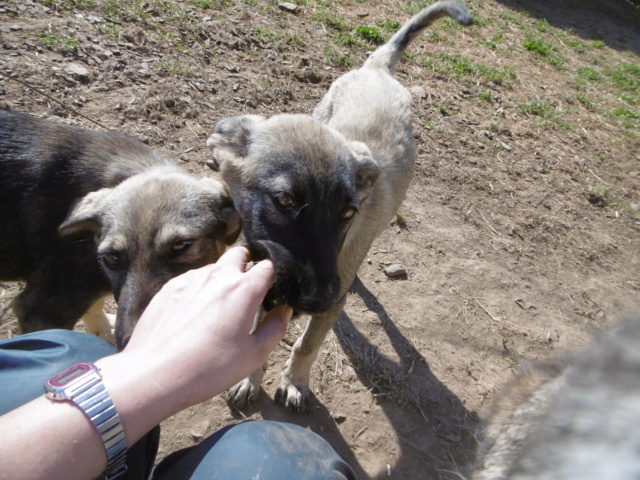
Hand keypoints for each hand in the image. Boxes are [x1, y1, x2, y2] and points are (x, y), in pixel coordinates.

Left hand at [96, 246, 291, 443]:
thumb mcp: (254, 355)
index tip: (273, 289)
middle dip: (247, 264)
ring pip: (213, 267)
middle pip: (239, 253)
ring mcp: (190, 279)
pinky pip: (190, 280)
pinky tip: (193, 316)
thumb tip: (283, 310)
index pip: (268, 266)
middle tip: (247, 290)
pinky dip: (198, 290)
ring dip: (221, 279)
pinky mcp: (169, 288)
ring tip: (217, 309)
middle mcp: (217, 276)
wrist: (155, 373)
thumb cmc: (209, 367)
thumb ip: (274, 328)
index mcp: (243, 289)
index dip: (275, 275)